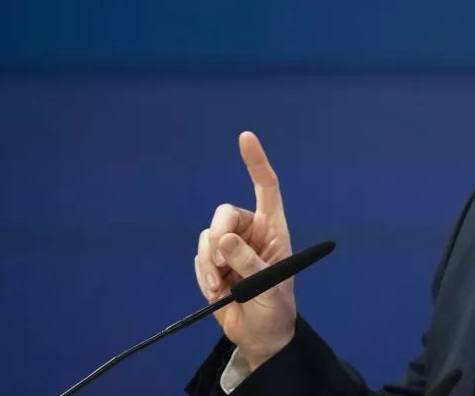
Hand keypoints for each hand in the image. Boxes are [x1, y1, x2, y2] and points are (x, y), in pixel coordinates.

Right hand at [194, 131, 295, 370]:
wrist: (260, 336)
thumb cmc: (276, 309)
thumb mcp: (270, 287)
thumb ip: (249, 263)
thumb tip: (223, 241)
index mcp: (273, 229)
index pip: (266, 188)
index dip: (256, 162)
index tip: (246, 137)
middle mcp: (250, 232)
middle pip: (224, 214)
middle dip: (218, 236)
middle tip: (220, 262)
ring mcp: (229, 248)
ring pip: (207, 237)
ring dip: (209, 263)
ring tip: (222, 288)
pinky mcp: (212, 264)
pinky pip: (198, 259)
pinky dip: (203, 276)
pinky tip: (218, 294)